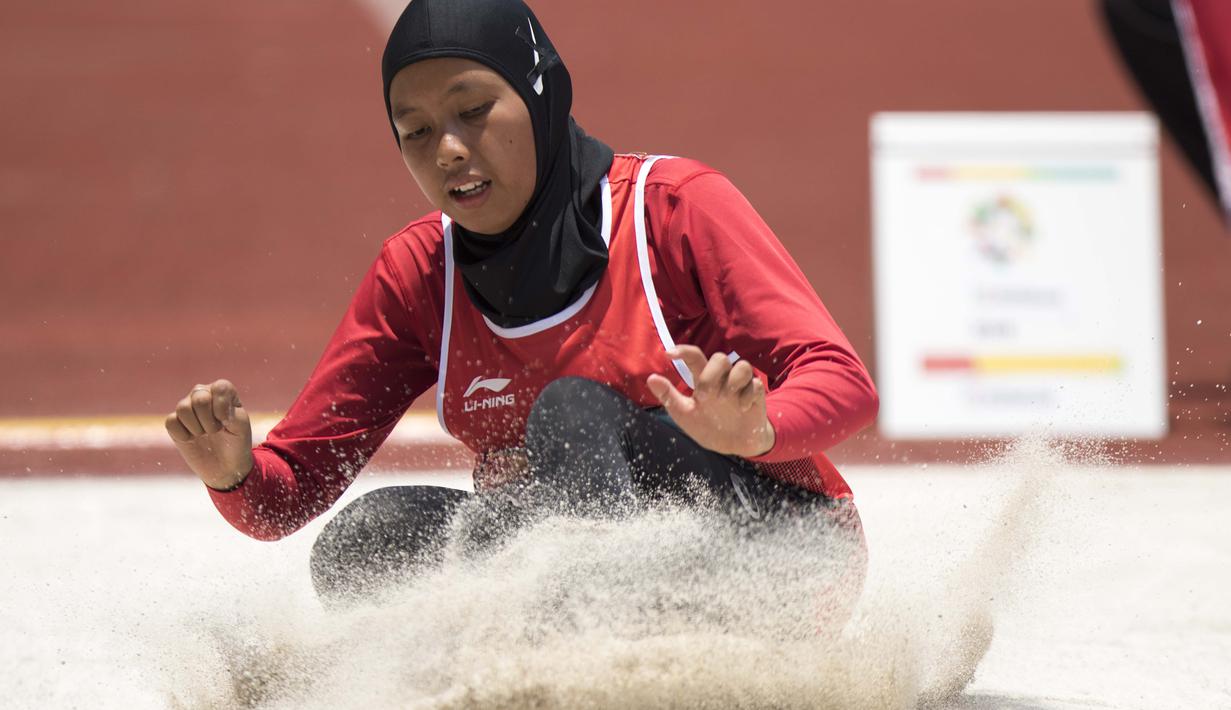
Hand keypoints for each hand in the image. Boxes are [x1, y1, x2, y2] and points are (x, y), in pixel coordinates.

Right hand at [164, 379, 253, 490]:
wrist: (225, 466)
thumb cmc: (236, 442)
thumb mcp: (242, 427)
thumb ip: (233, 414)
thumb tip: (215, 411)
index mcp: (223, 392)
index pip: (220, 387)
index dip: (222, 406)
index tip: (226, 422)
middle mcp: (203, 394)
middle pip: (199, 397)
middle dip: (209, 420)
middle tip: (215, 431)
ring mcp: (187, 407)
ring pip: (183, 408)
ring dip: (197, 428)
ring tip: (204, 435)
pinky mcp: (174, 422)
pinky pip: (171, 422)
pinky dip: (183, 435)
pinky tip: (192, 440)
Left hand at [645, 345, 775, 457]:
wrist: (734, 445)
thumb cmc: (708, 426)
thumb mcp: (685, 414)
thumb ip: (669, 396)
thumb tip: (651, 378)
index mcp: (703, 381)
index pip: (694, 357)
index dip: (683, 351)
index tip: (669, 354)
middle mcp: (722, 379)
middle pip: (720, 357)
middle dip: (711, 375)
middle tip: (705, 396)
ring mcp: (740, 387)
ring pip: (742, 366)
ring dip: (733, 381)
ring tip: (727, 400)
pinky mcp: (756, 396)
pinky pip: (756, 384)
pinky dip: (748, 395)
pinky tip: (742, 409)